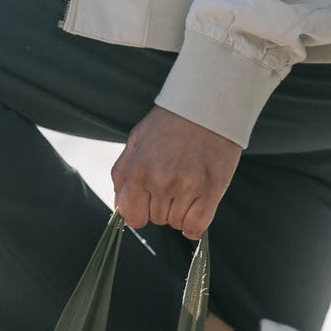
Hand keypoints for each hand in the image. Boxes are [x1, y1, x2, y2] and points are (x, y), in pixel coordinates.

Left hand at [111, 105, 242, 239]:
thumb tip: (119, 208)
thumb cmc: (171, 122)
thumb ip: (122, 176)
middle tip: (175, 180)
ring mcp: (187, 186)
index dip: (140, 211)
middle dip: (163, 205)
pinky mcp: (211, 190)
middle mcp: (161, 181)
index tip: (149, 201)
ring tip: (188, 183)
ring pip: (177, 223)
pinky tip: (197, 208)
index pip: (133, 217)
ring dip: (181, 211)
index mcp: (138, 170)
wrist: (207, 103)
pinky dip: (195, 226)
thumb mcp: (136, 141)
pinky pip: (196, 226)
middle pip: (157, 219)